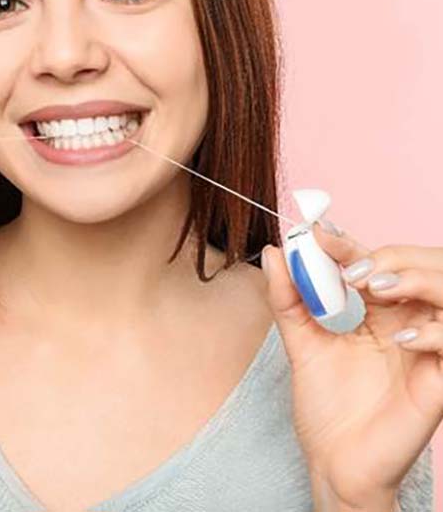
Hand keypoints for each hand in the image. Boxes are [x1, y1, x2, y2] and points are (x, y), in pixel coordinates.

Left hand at [262, 223, 442, 508]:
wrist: (336, 462)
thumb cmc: (324, 403)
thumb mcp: (299, 343)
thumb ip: (286, 298)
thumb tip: (273, 252)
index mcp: (373, 306)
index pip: (371, 259)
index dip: (345, 243)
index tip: (314, 236)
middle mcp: (405, 318)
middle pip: (417, 263)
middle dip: (388, 255)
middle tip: (351, 270)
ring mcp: (427, 345)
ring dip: (416, 278)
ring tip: (375, 288)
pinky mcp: (441, 377)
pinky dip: (437, 332)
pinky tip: (402, 341)